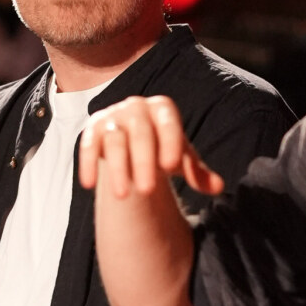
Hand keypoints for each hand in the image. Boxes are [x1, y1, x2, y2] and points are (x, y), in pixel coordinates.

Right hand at [78, 95, 223, 198]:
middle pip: (140, 132)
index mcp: (162, 109)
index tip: (171, 167)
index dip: (170, 141)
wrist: (133, 142)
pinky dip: (87, 163)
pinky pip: (87, 144)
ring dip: (117, 168)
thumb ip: (198, 172)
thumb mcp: (182, 159)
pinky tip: (89, 185)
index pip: (168, 121)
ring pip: (114, 140)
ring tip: (122, 197)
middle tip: (147, 192)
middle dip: (143, 161)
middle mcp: (136, 108)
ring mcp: (113, 117)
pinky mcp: (93, 129)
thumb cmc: (163, 149)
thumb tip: (219, 187)